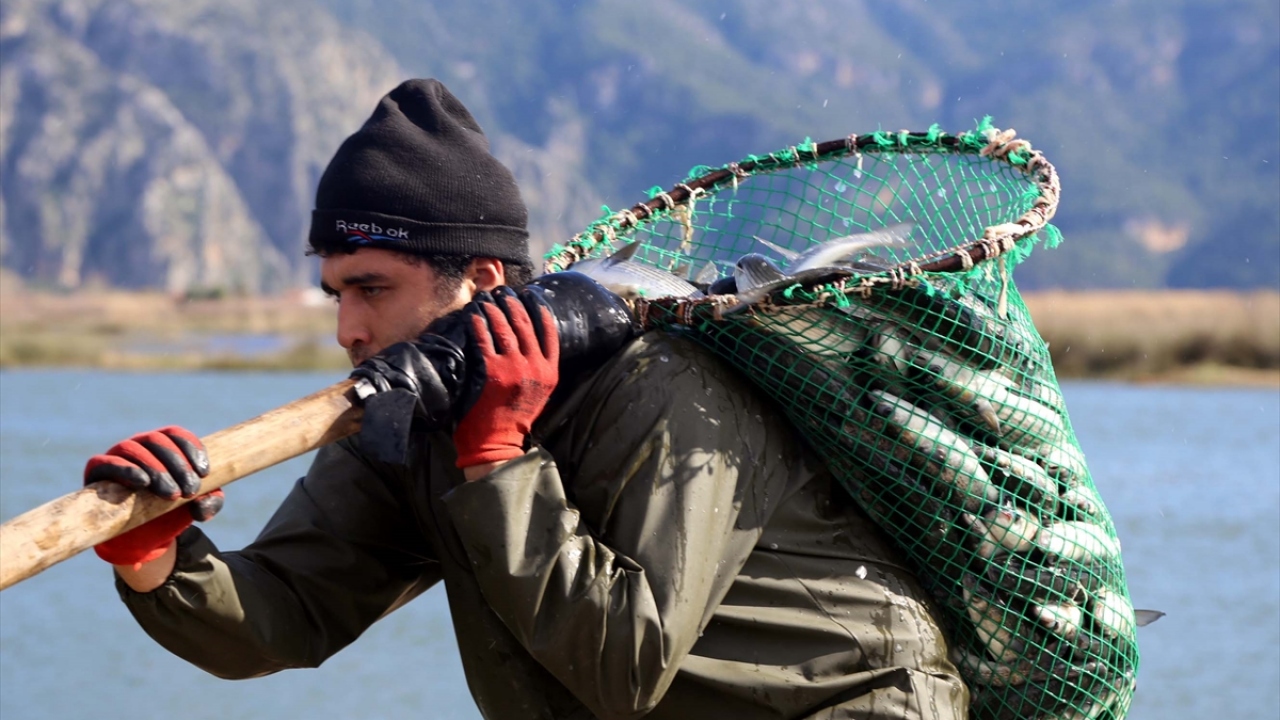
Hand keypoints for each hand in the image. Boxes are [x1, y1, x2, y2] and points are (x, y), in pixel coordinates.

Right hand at [84, 426, 221, 568]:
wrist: (142, 539)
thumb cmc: (171, 513)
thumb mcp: (198, 507)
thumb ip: (211, 501)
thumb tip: (203, 502)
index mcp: (164, 447)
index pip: (176, 434)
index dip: (191, 448)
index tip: (204, 473)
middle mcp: (139, 446)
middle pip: (158, 440)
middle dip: (178, 464)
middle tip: (190, 490)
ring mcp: (116, 456)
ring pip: (134, 449)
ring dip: (156, 469)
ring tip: (172, 493)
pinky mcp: (97, 472)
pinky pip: (106, 463)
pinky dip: (125, 469)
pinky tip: (142, 482)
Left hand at [453, 287, 558, 468]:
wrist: (497, 443)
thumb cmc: (514, 419)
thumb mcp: (538, 393)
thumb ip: (537, 369)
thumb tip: (526, 344)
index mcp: (550, 373)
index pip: (550, 334)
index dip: (540, 311)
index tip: (531, 296)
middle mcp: (536, 367)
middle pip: (526, 326)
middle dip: (513, 305)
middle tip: (504, 293)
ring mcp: (514, 368)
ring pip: (505, 329)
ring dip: (494, 310)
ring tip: (487, 299)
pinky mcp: (493, 372)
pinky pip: (484, 340)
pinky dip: (478, 325)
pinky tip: (473, 315)